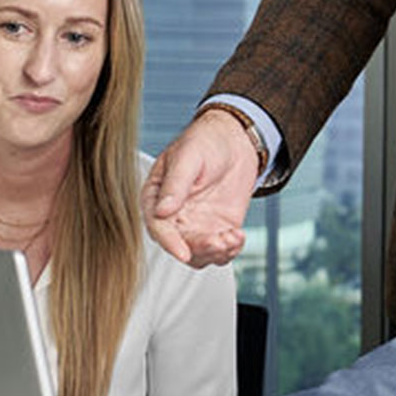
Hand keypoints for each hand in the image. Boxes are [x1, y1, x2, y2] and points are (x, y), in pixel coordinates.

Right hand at [142, 109, 262, 266]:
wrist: (235, 141)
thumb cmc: (206, 142)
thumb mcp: (188, 156)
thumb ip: (175, 184)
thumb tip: (161, 210)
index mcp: (157, 197)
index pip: (157, 226)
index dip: (169, 242)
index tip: (183, 253)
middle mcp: (174, 216)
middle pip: (180, 245)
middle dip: (200, 249)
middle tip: (219, 241)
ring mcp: (196, 225)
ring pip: (200, 254)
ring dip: (216, 253)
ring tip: (232, 237)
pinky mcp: (218, 229)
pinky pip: (221, 251)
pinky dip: (230, 250)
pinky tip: (238, 235)